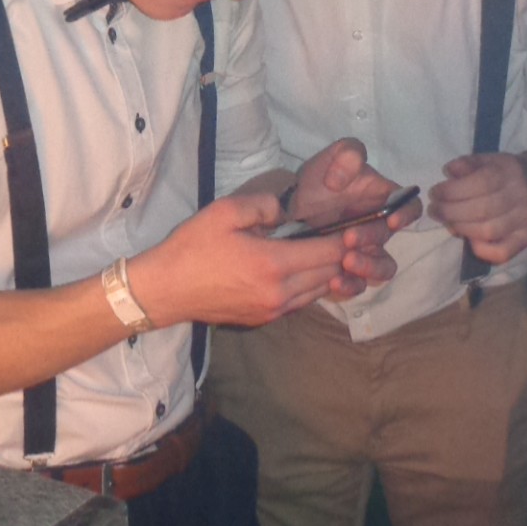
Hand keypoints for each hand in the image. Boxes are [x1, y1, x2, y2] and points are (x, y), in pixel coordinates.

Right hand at [129, 193, 392, 327]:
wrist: (165, 291)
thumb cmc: (192, 248)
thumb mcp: (225, 213)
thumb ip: (264, 206)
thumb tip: (288, 211)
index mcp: (273, 264)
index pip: (329, 252)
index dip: (350, 239)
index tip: (361, 226)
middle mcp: (280, 292)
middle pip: (330, 273)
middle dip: (346, 255)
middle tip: (356, 237)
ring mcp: (273, 310)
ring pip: (319, 291)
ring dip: (331, 272)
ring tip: (338, 252)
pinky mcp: (264, 319)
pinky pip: (301, 302)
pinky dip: (312, 286)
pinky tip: (308, 270)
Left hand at [287, 139, 417, 296]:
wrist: (288, 208)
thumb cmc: (317, 180)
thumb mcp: (330, 156)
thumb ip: (346, 154)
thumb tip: (343, 181)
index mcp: (383, 199)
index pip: (411, 206)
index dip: (408, 215)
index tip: (392, 221)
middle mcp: (379, 227)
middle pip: (390, 239)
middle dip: (372, 239)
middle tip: (349, 238)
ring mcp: (366, 251)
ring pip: (383, 267)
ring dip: (369, 267)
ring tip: (346, 262)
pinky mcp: (349, 271)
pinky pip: (358, 284)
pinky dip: (350, 286)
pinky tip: (334, 282)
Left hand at [427, 152, 526, 263]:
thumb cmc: (504, 173)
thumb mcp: (487, 160)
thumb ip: (468, 164)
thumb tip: (449, 171)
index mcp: (510, 173)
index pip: (480, 183)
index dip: (452, 191)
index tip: (434, 193)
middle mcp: (520, 197)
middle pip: (482, 209)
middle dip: (450, 212)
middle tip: (435, 210)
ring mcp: (525, 221)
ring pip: (488, 231)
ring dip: (461, 229)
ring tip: (447, 222)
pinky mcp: (526, 239)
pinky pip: (503, 252)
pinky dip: (482, 250)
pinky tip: (469, 241)